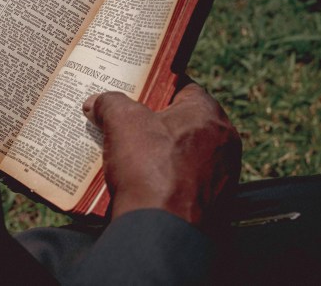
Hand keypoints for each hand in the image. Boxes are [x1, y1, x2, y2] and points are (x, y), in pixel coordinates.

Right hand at [83, 84, 240, 224]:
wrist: (163, 233)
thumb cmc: (150, 170)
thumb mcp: (122, 123)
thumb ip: (111, 103)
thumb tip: (97, 102)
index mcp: (208, 114)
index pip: (184, 87)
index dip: (156, 87)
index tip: (136, 91)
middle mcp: (224, 142)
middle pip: (184, 122)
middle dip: (155, 122)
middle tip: (128, 123)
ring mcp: (223, 175)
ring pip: (186, 154)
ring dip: (161, 153)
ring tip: (130, 155)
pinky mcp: (215, 204)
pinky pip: (187, 182)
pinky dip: (167, 180)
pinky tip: (142, 184)